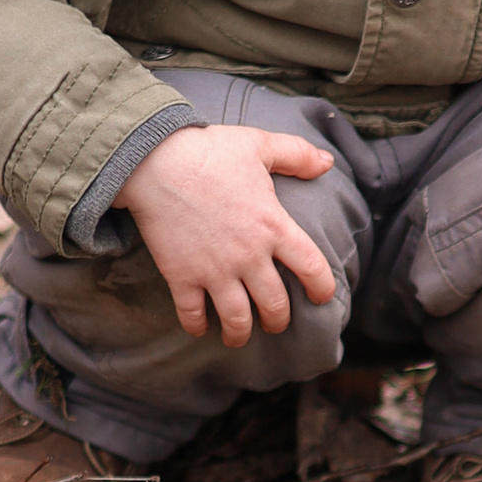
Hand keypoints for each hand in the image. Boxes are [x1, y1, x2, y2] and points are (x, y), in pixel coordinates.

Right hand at [119, 124, 341, 342]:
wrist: (154, 161)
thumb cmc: (209, 150)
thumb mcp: (259, 144)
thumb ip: (296, 154)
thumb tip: (327, 162)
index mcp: (274, 226)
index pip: (312, 268)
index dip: (322, 288)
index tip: (321, 297)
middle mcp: (249, 256)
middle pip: (275, 305)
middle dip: (278, 320)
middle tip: (274, 322)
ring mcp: (215, 270)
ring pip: (238, 320)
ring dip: (241, 334)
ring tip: (238, 337)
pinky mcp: (182, 276)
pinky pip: (193, 314)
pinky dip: (197, 327)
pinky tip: (200, 329)